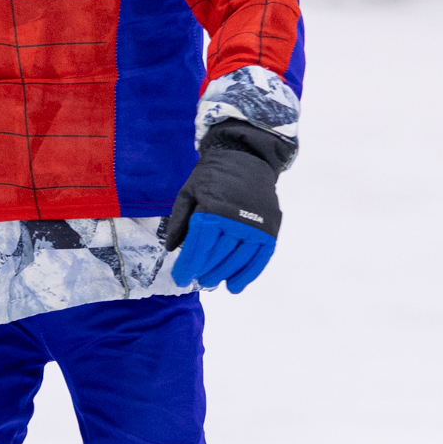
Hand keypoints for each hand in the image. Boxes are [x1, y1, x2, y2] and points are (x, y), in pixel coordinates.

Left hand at [161, 122, 286, 293]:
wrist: (246, 157)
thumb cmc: (212, 176)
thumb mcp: (188, 192)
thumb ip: (180, 221)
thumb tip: (172, 249)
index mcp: (212, 209)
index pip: (198, 246)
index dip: (188, 266)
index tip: (180, 279)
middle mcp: (236, 219)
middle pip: (217, 255)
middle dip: (204, 271)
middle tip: (196, 279)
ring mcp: (256, 225)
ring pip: (238, 259)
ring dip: (223, 274)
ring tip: (212, 282)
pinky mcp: (270, 228)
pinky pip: (260, 258)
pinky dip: (248, 274)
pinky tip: (235, 286)